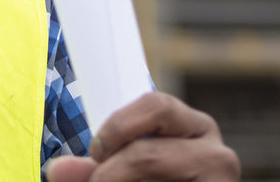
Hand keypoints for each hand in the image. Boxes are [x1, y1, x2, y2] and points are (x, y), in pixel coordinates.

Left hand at [46, 92, 239, 181]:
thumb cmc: (154, 179)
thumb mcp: (124, 170)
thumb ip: (93, 170)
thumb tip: (55, 170)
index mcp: (192, 126)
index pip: (155, 105)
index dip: (117, 127)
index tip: (96, 152)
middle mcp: (216, 150)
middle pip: (150, 152)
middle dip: (113, 171)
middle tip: (97, 181)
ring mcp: (224, 179)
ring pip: (154, 167)